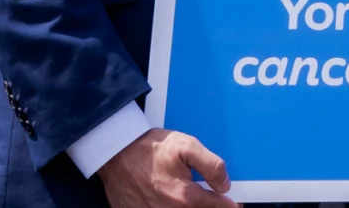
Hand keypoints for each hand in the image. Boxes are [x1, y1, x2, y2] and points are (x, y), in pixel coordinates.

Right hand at [94, 128, 232, 207]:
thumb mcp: (186, 146)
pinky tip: (169, 199)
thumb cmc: (149, 148)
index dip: (229, 205)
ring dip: (190, 206)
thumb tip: (224, 184)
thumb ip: (211, 165)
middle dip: (209, 206)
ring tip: (188, 196)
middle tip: (213, 199)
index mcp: (185, 197)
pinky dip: (170, 207)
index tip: (234, 203)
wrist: (115, 152)